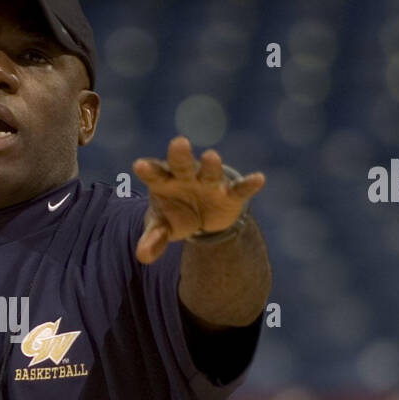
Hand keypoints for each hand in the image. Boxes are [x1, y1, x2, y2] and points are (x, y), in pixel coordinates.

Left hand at [132, 136, 265, 263]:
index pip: (154, 174)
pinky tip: (258, 179)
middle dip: (180, 155)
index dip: (148, 170)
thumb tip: (143, 256)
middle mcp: (186, 177)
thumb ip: (152, 239)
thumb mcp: (161, 228)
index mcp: (164, 182)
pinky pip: (240, 188)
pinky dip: (249, 184)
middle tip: (179, 143)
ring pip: (210, 171)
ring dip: (211, 165)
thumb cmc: (174, 215)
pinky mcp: (230, 194)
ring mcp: (209, 183)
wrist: (201, 220)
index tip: (139, 165)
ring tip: (211, 156)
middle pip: (181, 164)